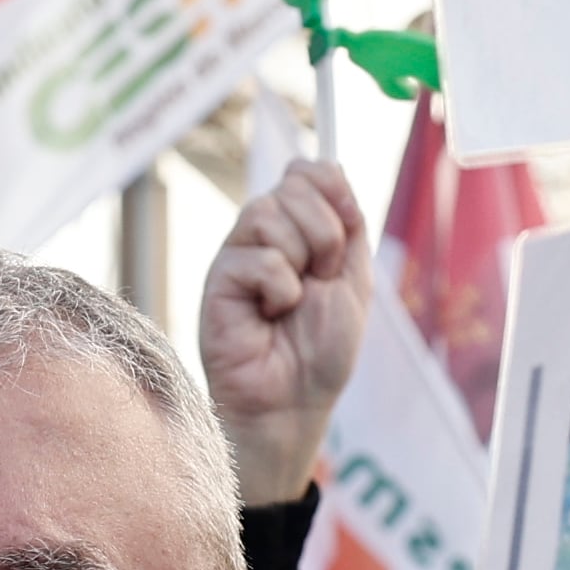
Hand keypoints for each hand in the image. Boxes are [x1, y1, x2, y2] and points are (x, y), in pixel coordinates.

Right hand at [202, 160, 372, 505]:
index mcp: (297, 230)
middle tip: (320, 279)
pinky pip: (258, 258)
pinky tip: (270, 316)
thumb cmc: (322, 350)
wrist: (294, 402)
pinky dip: (280, 289)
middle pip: (293, 186)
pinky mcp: (218, 280)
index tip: (347, 230)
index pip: (307, 171)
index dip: (331, 189)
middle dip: (324, 235)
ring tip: (292, 302)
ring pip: (269, 213)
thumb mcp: (352, 278)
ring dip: (301, 262)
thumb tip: (331, 167)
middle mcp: (263, 236)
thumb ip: (346, 223)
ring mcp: (238, 255)